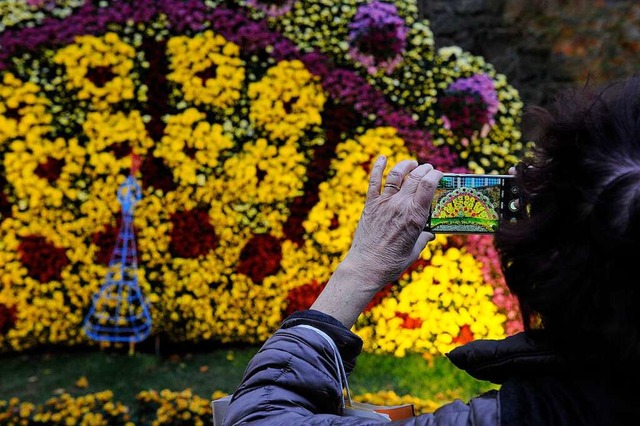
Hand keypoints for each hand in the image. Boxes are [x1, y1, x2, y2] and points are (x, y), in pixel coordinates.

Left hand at [344, 156, 442, 284]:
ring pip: (396, 175)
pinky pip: (374, 182)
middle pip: (415, 177)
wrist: (366, 267)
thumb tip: (430, 234)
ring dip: (406, 165)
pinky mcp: (370, 205)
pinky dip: (378, 167)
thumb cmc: (392, 263)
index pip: (428, 185)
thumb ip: (423, 239)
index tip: (439, 175)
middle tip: (428, 169)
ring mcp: (384, 204)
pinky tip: (382, 157)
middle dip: (424, 169)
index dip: (435, 175)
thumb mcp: (414, 252)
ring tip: (411, 164)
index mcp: (415, 217)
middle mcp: (400, 206)